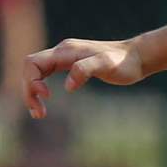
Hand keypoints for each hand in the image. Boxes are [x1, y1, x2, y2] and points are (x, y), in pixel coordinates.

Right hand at [23, 37, 145, 116]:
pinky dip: (41, 88)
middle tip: (38, 114)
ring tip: (39, 114)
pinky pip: (47, 74)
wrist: (137, 57)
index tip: (47, 97)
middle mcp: (62, 52)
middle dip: (28, 90)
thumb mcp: (107, 66)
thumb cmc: (124, 63)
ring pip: (37, 72)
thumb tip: (67, 86)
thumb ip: (85, 70)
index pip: (33, 63)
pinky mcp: (72, 64)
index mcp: (66, 52)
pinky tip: (45, 101)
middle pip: (31, 68)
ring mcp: (66, 57)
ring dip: (32, 91)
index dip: (33, 81)